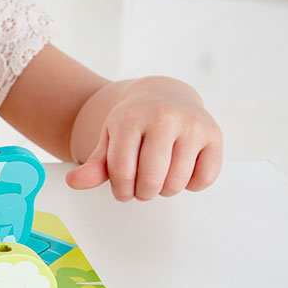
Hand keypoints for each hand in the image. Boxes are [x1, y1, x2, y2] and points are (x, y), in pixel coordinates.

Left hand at [65, 77, 222, 200]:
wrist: (165, 95)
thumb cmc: (134, 122)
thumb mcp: (110, 138)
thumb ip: (94, 164)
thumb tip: (73, 182)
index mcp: (130, 117)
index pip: (122, 172)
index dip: (121, 190)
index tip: (123, 190)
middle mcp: (163, 117)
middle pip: (151, 180)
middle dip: (143, 193)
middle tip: (141, 187)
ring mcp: (192, 125)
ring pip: (177, 183)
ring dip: (165, 190)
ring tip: (159, 176)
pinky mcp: (214, 135)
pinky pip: (204, 180)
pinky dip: (191, 184)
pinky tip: (181, 168)